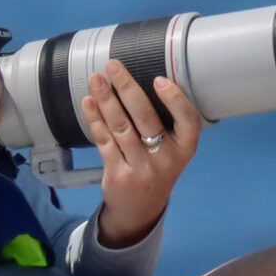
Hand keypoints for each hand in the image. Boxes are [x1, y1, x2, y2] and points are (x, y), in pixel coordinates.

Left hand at [81, 59, 199, 246]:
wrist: (140, 210)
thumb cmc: (157, 169)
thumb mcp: (172, 152)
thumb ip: (164, 124)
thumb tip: (136, 82)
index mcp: (184, 149)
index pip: (187, 121)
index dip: (175, 100)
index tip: (158, 79)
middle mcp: (165, 159)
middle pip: (146, 118)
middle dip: (127, 88)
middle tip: (113, 66)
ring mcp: (141, 168)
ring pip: (121, 127)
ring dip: (106, 99)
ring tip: (96, 79)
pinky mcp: (118, 174)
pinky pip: (105, 141)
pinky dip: (95, 119)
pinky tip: (88, 102)